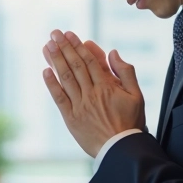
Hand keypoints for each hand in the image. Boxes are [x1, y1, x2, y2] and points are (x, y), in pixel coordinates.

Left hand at [42, 30, 144, 156]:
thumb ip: (126, 72)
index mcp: (108, 86)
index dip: (78, 46)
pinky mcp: (71, 118)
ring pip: (66, 78)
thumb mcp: (137, 95)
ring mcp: (80, 105)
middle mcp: (92, 93)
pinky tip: (45, 71)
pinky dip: (52, 84)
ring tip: (47, 46)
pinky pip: (59, 98)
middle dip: (64, 47)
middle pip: (76, 65)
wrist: (121, 149)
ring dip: (55, 60)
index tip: (69, 35)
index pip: (90, 61)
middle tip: (54, 34)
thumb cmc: (130, 123)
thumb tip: (112, 52)